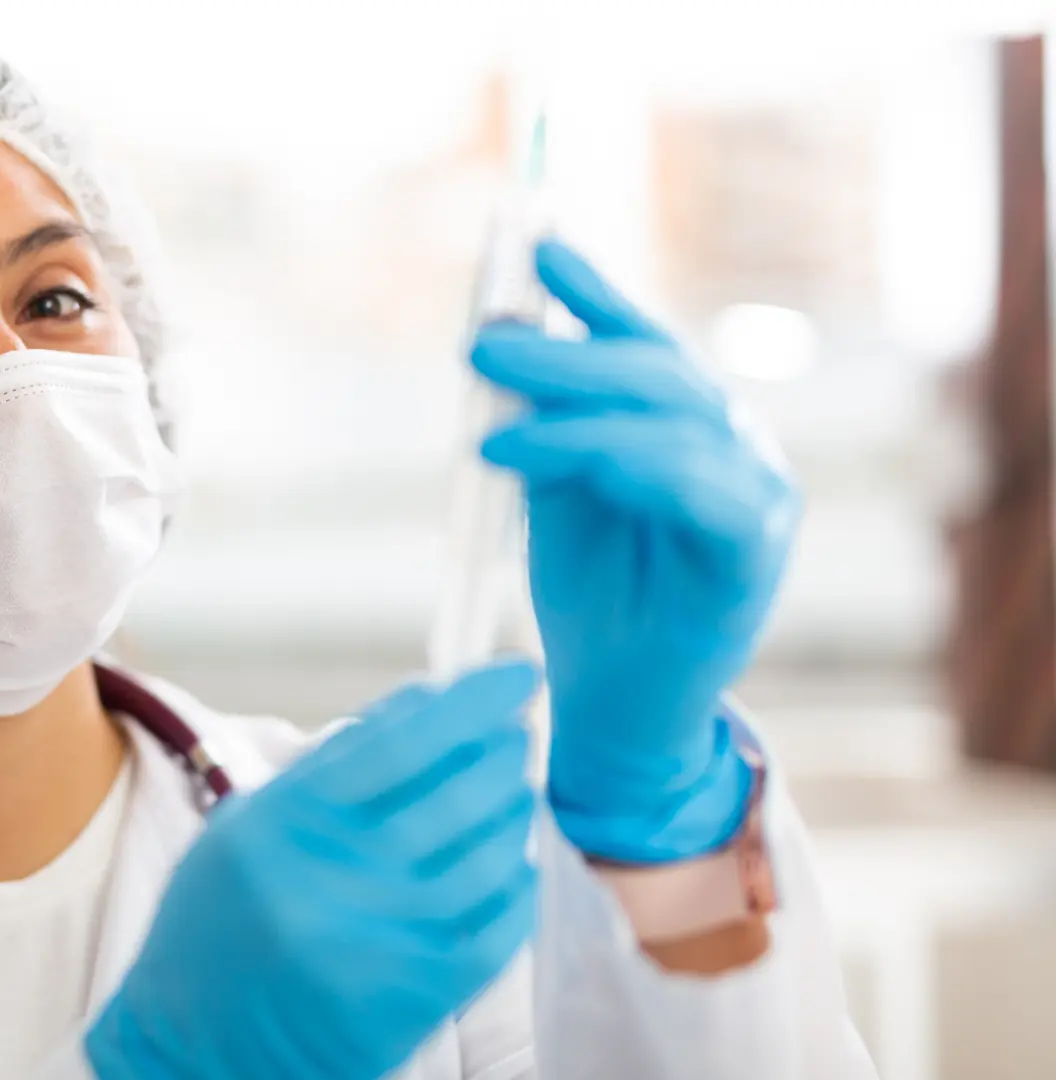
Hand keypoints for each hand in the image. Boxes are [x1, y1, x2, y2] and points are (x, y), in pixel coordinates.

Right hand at [86, 660, 539, 1079]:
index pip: (403, 740)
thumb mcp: (247, 829)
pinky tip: (513, 868)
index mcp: (286, 823)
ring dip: (512, 815)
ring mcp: (378, 939)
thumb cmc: (216, 928)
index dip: (472, 700)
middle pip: (455, 793)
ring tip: (515, 794)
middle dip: (502, 753)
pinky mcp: (412, 997)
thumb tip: (421, 706)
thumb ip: (326, 771)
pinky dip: (516, 891)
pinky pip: (495, 932)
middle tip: (517, 734)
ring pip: (486, 859)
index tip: (513, 672)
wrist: (197, 1047)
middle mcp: (333, 877)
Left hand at [471, 239, 795, 861]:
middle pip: (653, 373)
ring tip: (489, 422)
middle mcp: (734, 444)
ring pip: (670, 425)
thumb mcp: (552, 488)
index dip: (593, 290)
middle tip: (480, 342)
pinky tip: (546, 463)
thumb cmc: (591, 593)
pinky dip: (618, 468)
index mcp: (687, 422)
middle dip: (563, 351)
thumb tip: (500, 335)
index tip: (534, 244)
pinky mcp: (752, 554)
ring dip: (572, 414)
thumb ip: (540, 417)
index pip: (642, 340)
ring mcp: (757, 496)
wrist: (618, 702)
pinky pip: (694, 491)